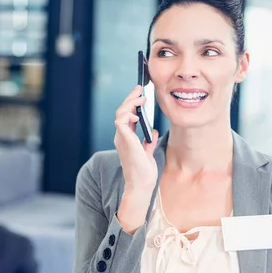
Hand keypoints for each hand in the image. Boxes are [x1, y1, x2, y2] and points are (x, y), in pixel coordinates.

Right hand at [113, 86, 158, 233]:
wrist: (142, 183)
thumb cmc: (144, 171)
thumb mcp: (148, 151)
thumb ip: (148, 141)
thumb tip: (152, 132)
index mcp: (126, 138)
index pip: (126, 116)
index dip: (132, 104)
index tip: (141, 94)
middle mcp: (121, 136)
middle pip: (122, 111)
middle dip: (130, 98)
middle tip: (140, 89)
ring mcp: (121, 138)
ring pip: (120, 113)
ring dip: (129, 103)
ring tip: (141, 98)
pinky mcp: (124, 140)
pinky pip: (120, 121)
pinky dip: (127, 114)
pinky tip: (136, 113)